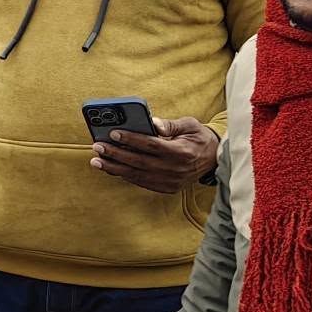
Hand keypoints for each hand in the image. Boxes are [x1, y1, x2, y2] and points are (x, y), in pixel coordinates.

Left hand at [92, 115, 218, 194]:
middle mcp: (175, 169)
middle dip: (115, 154)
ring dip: (115, 168)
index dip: (131, 139)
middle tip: (97, 147)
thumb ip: (170, 124)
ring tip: (96, 161)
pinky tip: (112, 169)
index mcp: (181, 152)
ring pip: (137, 175)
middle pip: (139, 162)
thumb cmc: (198, 137)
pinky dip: (126, 176)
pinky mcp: (167, 188)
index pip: (151, 145)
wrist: (214, 159)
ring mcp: (171, 181)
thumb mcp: (190, 125)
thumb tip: (152, 123)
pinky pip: (142, 182)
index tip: (113, 133)